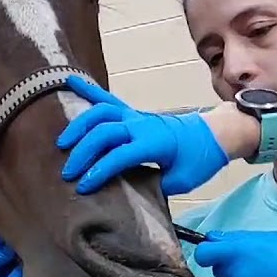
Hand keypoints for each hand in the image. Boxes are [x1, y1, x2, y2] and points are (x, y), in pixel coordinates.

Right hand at [57, 75, 230, 195]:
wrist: (213, 134)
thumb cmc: (199, 159)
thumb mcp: (182, 181)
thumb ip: (156, 187)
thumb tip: (132, 196)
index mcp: (154, 143)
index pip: (119, 156)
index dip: (99, 172)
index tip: (83, 187)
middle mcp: (141, 125)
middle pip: (104, 133)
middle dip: (83, 152)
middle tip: (68, 173)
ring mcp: (135, 116)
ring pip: (100, 112)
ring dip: (79, 126)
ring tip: (63, 144)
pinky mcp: (133, 113)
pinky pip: (108, 99)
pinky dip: (88, 90)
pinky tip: (70, 81)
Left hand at [193, 230, 276, 276]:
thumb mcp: (276, 239)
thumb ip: (243, 240)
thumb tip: (218, 240)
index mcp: (241, 253)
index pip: (204, 253)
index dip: (208, 252)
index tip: (216, 252)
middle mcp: (237, 276)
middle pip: (222, 270)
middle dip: (234, 266)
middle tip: (260, 265)